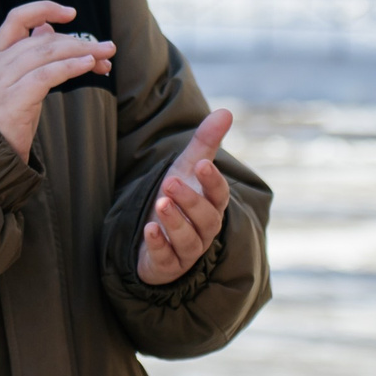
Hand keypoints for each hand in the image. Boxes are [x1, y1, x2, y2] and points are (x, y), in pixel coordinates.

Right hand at [0, 1, 112, 161]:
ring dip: (82, 52)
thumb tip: (47, 28)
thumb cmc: (11, 116)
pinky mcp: (13, 101)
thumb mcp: (19, 80)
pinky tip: (88, 66)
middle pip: (42, 40)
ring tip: (106, 56)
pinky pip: (46, 76)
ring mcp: (2, 82)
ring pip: (47, 55)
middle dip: (78, 42)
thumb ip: (31, 55)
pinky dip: (69, 67)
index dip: (43, 9)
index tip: (71, 13)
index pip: (16, 19)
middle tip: (107, 48)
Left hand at [136, 110, 234, 285]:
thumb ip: (205, 142)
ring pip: (188, 239)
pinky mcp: (167, 264)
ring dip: (174, 221)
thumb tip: (227, 111)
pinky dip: (158, 244)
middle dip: (190, 200)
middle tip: (170, 182)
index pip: (219, 195)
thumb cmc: (178, 197)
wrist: (156, 235)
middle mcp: (204, 229)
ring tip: (160, 203)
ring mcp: (187, 249)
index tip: (202, 164)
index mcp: (212, 205)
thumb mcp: (186, 168)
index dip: (212, 181)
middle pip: (205, 217)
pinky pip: (166, 257)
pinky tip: (149, 230)